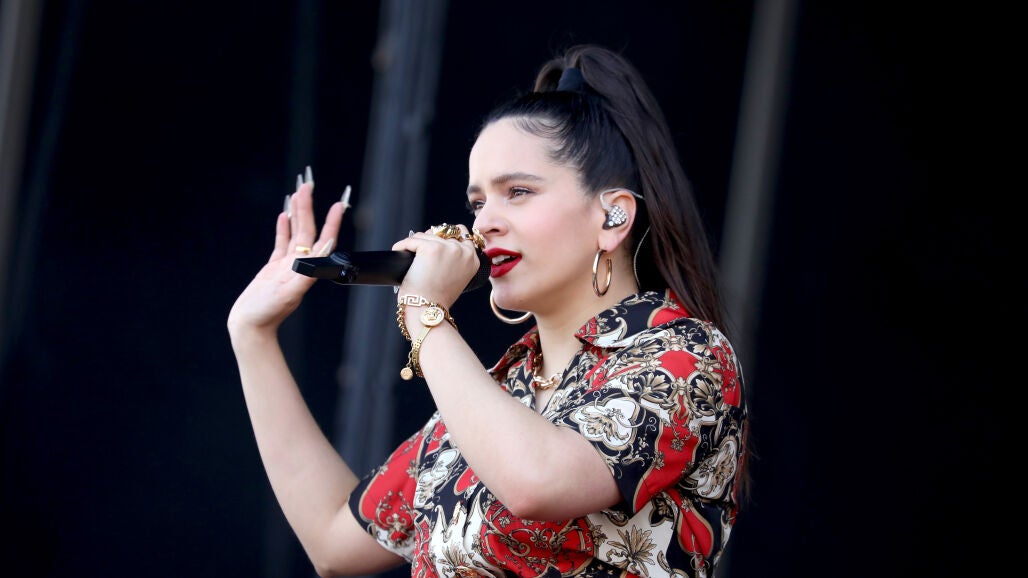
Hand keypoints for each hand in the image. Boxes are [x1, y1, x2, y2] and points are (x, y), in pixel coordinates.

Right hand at [228, 169, 346, 336]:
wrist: (251, 326)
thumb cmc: (268, 313)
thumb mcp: (289, 294)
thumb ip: (306, 275)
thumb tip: (320, 257)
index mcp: (308, 270)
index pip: (322, 240)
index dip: (331, 222)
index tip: (338, 205)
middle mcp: (300, 265)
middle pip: (307, 231)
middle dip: (308, 208)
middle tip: (309, 185)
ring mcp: (287, 266)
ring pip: (294, 233)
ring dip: (297, 214)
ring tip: (298, 194)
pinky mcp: (273, 268)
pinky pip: (281, 243)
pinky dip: (283, 228)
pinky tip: (283, 215)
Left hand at [391, 224, 481, 308]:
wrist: (427, 309)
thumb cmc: (438, 298)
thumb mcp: (456, 277)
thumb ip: (456, 259)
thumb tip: (439, 239)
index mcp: (473, 259)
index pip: (462, 233)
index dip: (446, 237)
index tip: (434, 244)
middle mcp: (463, 251)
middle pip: (443, 231)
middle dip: (430, 238)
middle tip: (420, 251)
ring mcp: (448, 248)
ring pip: (426, 235)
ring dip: (416, 244)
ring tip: (409, 254)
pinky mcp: (430, 248)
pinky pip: (412, 239)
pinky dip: (402, 245)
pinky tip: (398, 251)